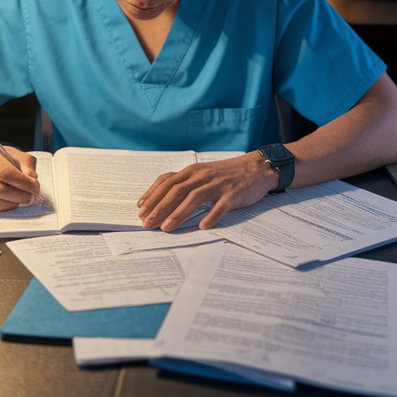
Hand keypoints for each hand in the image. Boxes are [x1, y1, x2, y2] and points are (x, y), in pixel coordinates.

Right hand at [0, 145, 41, 211]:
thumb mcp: (7, 152)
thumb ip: (25, 162)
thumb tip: (32, 179)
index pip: (6, 173)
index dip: (24, 183)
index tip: (36, 187)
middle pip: (1, 191)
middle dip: (22, 197)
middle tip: (34, 199)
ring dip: (14, 204)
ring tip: (24, 200)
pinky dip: (3, 208)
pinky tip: (9, 201)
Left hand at [137, 152, 278, 230]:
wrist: (256, 168)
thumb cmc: (226, 174)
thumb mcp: (202, 174)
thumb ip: (184, 183)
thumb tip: (163, 197)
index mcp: (192, 171)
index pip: (167, 182)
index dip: (152, 196)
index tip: (140, 209)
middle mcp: (202, 176)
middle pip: (176, 191)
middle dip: (159, 208)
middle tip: (147, 223)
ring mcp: (217, 185)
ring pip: (193, 198)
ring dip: (178, 213)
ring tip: (166, 227)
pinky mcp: (233, 194)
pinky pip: (220, 206)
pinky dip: (211, 216)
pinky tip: (203, 226)